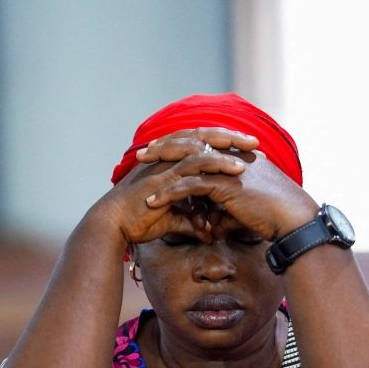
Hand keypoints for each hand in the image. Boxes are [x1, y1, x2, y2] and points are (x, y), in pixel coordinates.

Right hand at [92, 134, 249, 245]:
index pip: (200, 144)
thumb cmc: (137, 221)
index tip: (246, 148)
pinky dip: (218, 165)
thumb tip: (205, 230)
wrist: (113, 226)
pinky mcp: (166, 176)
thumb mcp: (170, 219)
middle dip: (231, 137)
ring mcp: (166, 164)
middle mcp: (168, 158)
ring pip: (203, 146)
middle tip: (255, 141)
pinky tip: (236, 170)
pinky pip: (196, 165)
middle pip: (204, 137)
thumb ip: (189, 220)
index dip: (222, 144)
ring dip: (229, 147)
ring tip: (252, 150)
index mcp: (169, 161)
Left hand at [138, 128, 317, 240]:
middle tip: (144, 153)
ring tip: (141, 171)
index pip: (204, 144)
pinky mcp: (225, 185)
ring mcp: (229, 168)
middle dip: (166, 147)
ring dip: (162, 166)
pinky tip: (154, 201)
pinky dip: (170, 193)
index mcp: (239, 156)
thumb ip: (226, 213)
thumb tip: (211, 224)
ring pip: (187, 162)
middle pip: (192, 145)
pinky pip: (191, 186)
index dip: (183, 145)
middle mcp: (233, 156)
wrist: (294, 220)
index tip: (163, 150)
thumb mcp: (245, 211)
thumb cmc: (276, 217)